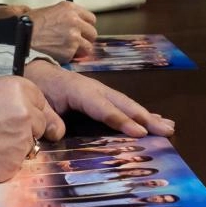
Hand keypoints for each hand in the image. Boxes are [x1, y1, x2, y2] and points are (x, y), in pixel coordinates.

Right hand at [0, 76, 62, 184]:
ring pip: (30, 145)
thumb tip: (33, 112)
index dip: (32, 112)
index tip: (22, 118)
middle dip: (27, 131)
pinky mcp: (15, 162)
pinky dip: (6, 163)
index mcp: (18, 88)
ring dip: (16, 147)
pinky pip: (18, 163)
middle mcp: (26, 112)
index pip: (42, 102)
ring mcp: (22, 138)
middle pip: (41, 124)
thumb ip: (12, 98)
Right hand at [18, 1, 97, 61]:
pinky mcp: (69, 51)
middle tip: (76, 42)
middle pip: (92, 33)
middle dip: (86, 39)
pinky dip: (69, 57)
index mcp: (71, 8)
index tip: (82, 30)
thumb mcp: (52, 10)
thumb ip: (67, 15)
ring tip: (69, 50)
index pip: (91, 18)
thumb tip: (78, 24)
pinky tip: (59, 53)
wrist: (21, 36)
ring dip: (80, 50)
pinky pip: (75, 57)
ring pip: (88, 47)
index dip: (86, 26)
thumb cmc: (31, 23)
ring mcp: (73, 37)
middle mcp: (75, 21)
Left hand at [24, 59, 175, 137]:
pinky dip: (142, 113)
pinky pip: (124, 105)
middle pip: (123, 104)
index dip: (121, 120)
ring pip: (128, 104)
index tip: (140, 133)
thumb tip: (59, 133)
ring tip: (168, 127)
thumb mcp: (39, 103)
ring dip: (149, 116)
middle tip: (166, 131)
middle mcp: (95, 89)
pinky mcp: (103, 95)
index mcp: (79, 91)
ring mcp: (101, 91)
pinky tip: (155, 120)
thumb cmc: (39, 90)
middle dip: (145, 119)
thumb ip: (48, 118)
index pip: (103, 108)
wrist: (36, 72)